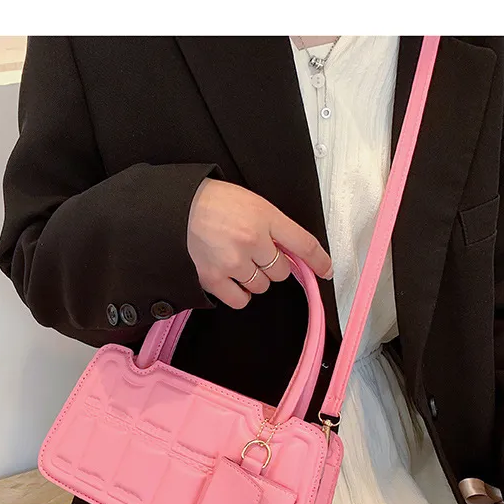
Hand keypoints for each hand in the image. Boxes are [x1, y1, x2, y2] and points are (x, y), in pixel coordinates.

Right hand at [186, 179, 332, 308]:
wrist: (177, 209)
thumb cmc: (213, 203)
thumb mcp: (252, 203)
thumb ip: (273, 226)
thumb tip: (290, 251)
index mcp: (265, 217)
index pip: (303, 243)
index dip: (319, 260)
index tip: (326, 270)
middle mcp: (253, 240)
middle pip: (281, 270)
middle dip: (272, 264)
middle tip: (256, 254)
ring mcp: (233, 262)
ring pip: (261, 286)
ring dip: (254, 278)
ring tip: (238, 262)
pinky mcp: (214, 278)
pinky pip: (240, 300)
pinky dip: (239, 294)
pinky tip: (231, 279)